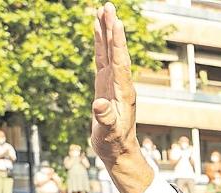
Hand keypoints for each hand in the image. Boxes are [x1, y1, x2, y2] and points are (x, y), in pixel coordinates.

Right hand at [91, 3, 152, 192]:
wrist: (118, 151)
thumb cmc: (113, 143)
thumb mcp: (108, 132)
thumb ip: (104, 118)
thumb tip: (99, 104)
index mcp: (123, 92)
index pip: (120, 62)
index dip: (117, 42)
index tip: (115, 22)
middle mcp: (121, 83)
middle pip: (116, 51)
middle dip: (112, 29)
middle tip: (108, 7)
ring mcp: (114, 82)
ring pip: (110, 51)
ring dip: (107, 32)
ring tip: (102, 11)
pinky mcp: (106, 84)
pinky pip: (103, 59)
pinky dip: (100, 44)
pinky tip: (97, 30)